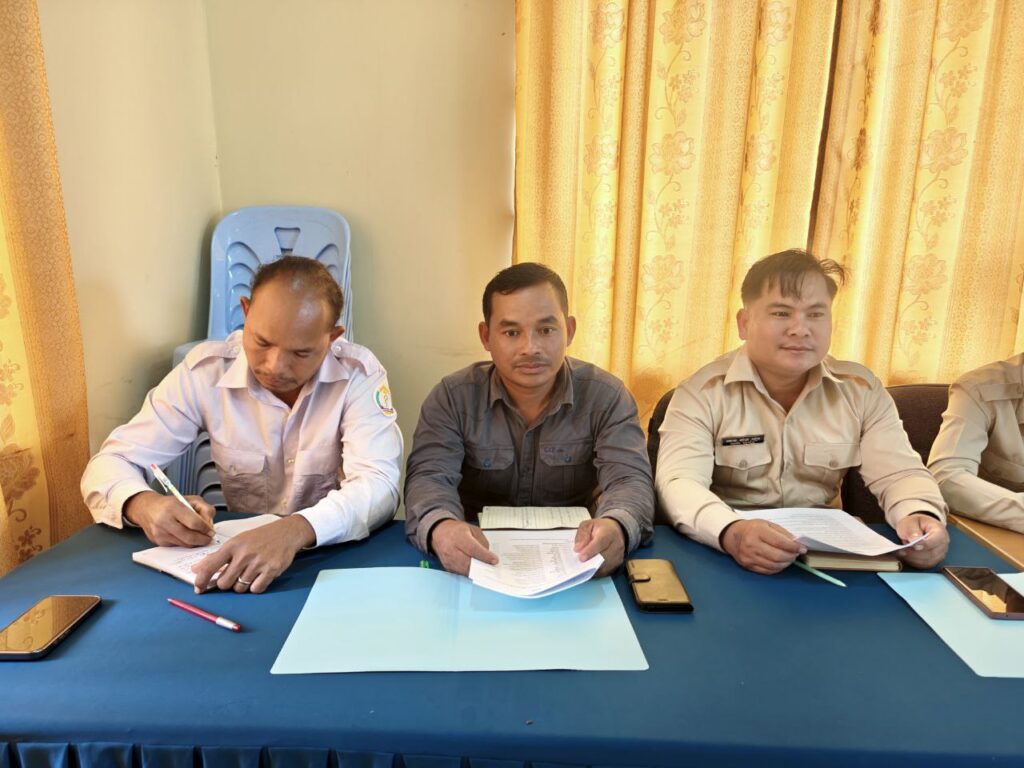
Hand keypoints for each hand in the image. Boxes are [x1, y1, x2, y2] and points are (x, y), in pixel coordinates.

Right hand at [124, 490, 215, 546]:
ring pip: (184, 544)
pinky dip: (186, 543)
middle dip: (203, 540)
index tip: (211, 531)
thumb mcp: (192, 499)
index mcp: (173, 507)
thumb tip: (210, 526)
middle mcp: (164, 520)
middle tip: (209, 538)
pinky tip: (188, 537)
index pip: (194, 522)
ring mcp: (160, 533)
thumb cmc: (172, 503)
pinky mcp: (158, 542)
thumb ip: (205, 509)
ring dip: (196, 543)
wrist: (147, 509)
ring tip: (201, 537)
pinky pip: (178, 546)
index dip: (206, 529)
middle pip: (189, 537)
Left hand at [191, 515, 315, 593]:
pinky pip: (256, 589)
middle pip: (224, 583)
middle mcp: (244, 554)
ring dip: (242, 585)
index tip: (198, 588)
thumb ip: (216, 556)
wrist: (286, 533)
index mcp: (232, 546)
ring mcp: (258, 563)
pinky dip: (256, 587)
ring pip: (240, 588)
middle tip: (233, 576)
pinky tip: (259, 577)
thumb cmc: (260, 538)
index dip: (201, 580)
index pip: (210, 566)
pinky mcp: (271, 571)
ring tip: (249, 573)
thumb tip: (195, 569)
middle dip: (226, 584)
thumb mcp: (237, 541)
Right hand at [430, 519, 497, 575]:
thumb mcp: (472, 529)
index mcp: (458, 536)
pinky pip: (460, 573)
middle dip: (482, 566)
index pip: (473, 549)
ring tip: (486, 570)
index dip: (484, 556)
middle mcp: (451, 548)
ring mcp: (447, 559)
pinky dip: (469, 572)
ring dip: (476, 572)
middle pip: (468, 562)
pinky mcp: (446, 566)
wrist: (440, 532)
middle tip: (492, 568)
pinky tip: (476, 570)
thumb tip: (488, 555)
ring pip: (464, 570)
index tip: (494, 560)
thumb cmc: (458, 530)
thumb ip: (482, 541)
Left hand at [573, 517, 624, 576]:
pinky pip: (605, 571)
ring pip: (604, 566)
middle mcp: (617, 545)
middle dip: (590, 562)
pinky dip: (596, 571)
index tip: (580, 557)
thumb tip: (577, 549)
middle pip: (603, 557)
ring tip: (582, 566)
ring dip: (592, 568)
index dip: (590, 551)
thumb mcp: (588, 525)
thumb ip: (582, 535)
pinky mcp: (618, 564)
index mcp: (609, 532)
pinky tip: (588, 569)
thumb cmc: (600, 528)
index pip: (601, 542)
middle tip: (578, 564)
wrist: (617, 531)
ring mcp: (619, 556)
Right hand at [720, 519, 804, 573]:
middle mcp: (751, 545)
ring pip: (774, 565)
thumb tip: (796, 543)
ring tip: (789, 558)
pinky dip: (778, 568)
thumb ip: (782, 533)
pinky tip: (780, 563)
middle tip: (796, 554)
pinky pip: (768, 571)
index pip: (779, 542)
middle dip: (791, 556)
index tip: (802, 548)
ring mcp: (749, 557)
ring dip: (786, 563)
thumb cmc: (752, 528)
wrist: (732, 536)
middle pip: (778, 556)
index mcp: (757, 531)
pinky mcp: (748, 566)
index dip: (793, 547)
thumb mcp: (767, 524)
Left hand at [895, 513, 948, 568]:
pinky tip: (905, 557)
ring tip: (901, 552)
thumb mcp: (910, 522)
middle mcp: (943, 544)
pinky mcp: (933, 561)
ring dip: (913, 558)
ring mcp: (940, 554)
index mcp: (940, 530)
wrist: (916, 528)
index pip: (936, 540)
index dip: (924, 544)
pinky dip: (913, 562)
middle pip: (931, 553)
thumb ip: (912, 530)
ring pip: (927, 561)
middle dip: (915, 553)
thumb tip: (915, 540)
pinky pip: (924, 565)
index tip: (911, 544)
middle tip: (901, 550)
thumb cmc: (914, 524)